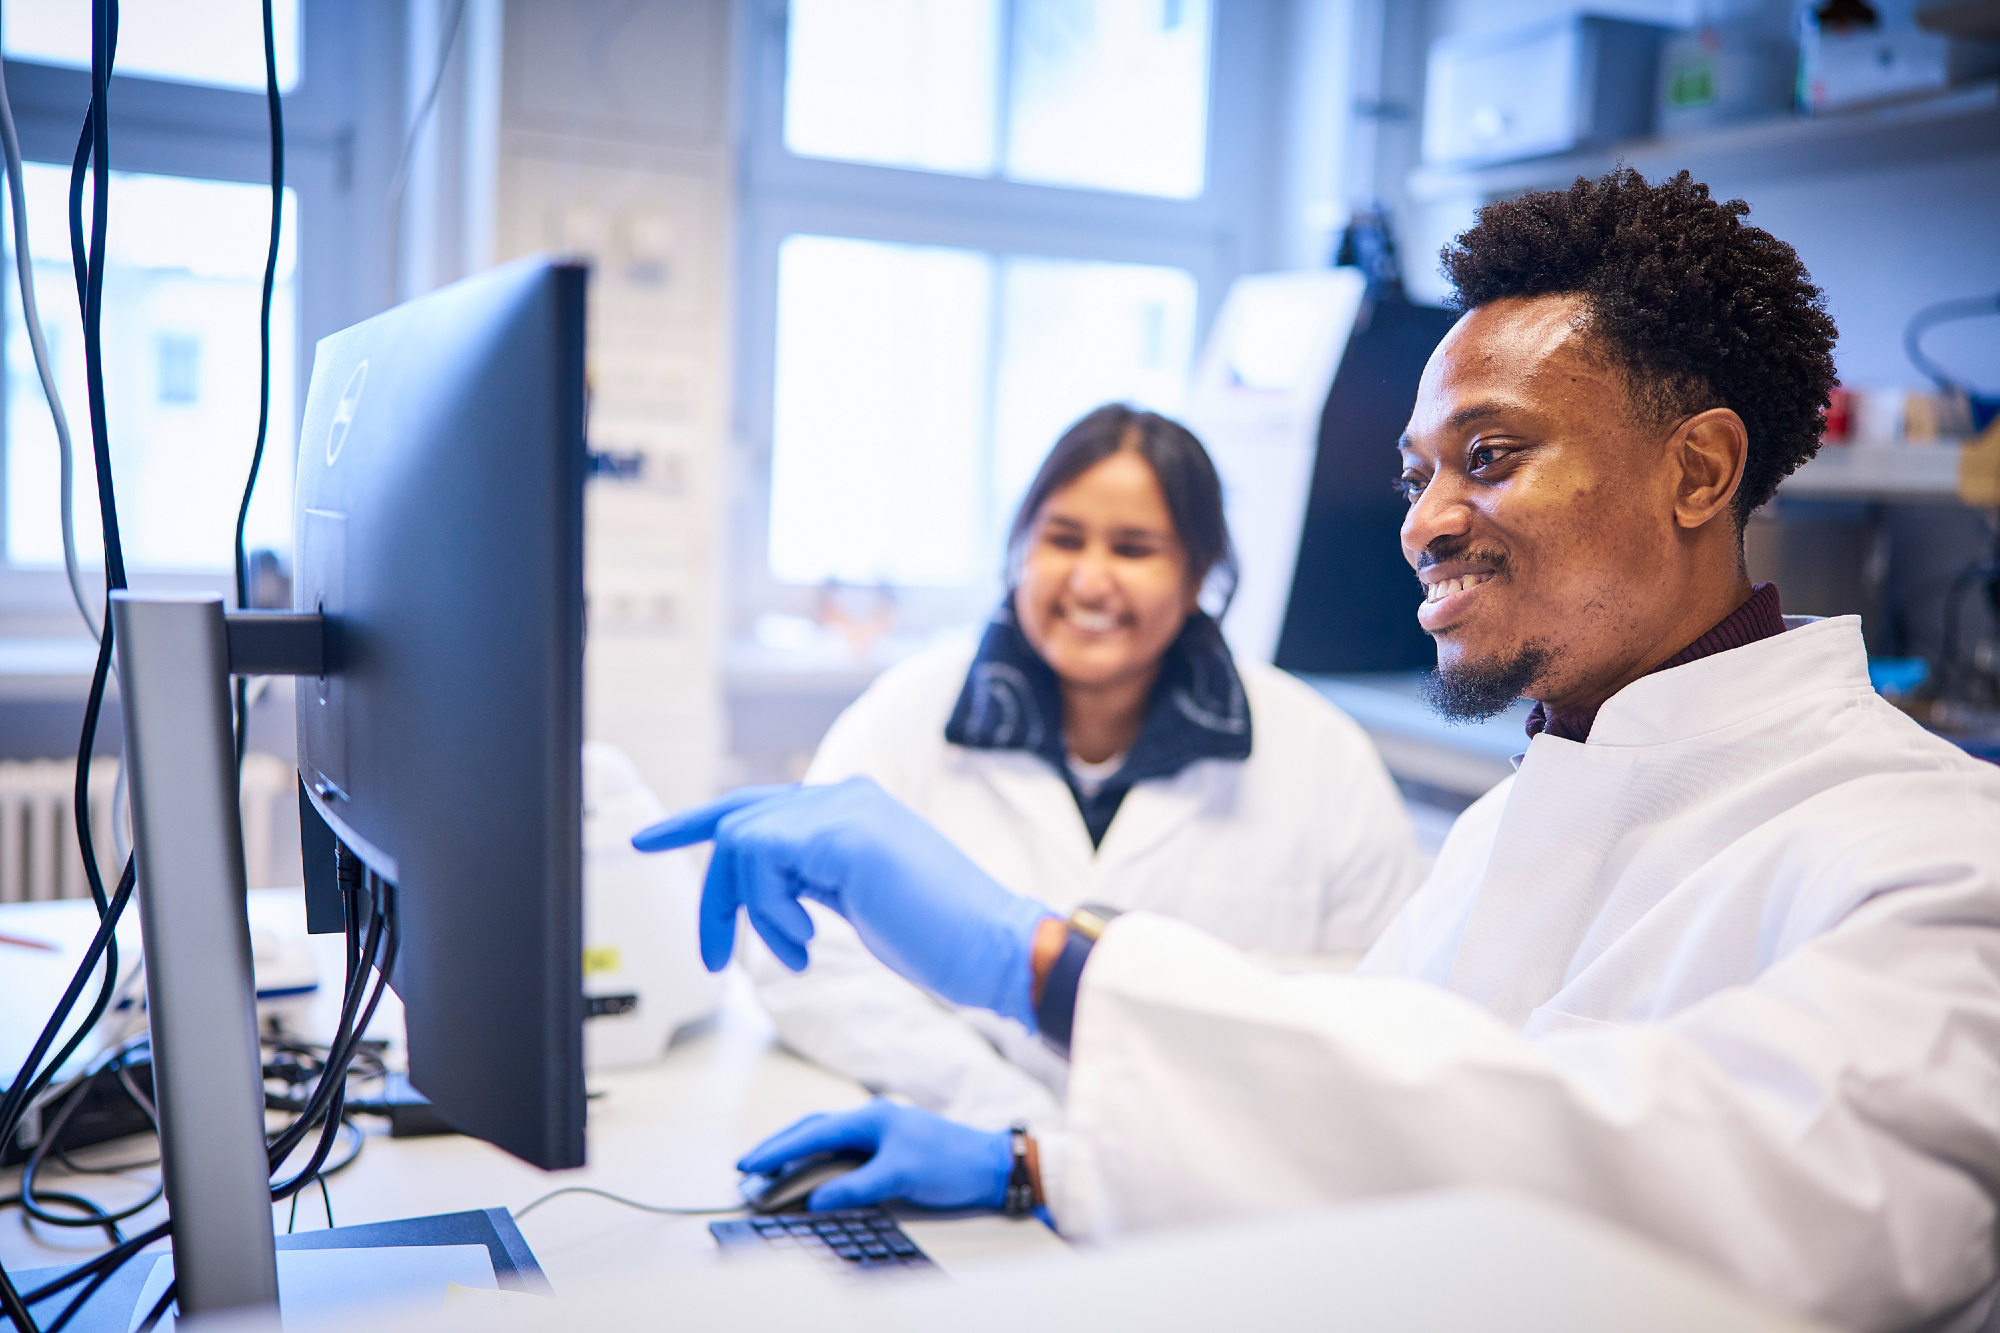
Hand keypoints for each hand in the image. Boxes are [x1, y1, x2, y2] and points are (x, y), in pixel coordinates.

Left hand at [633, 778, 1053, 1028]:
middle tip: (712, 956)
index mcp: (848, 810)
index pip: (755, 806)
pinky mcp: (845, 834)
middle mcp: (842, 797)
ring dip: (753, 912)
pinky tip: (806, 943)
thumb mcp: (858, 900)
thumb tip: (767, 889)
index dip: (696, 822)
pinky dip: (772, 912)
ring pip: (742, 844)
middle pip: (735, 823)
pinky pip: (762, 862)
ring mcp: (845, 810)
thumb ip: (813, 879)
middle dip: (713, 893)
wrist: (994, 948)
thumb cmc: (937, 936)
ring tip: (795, 950)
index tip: (647, 839)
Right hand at [740, 1100, 1010, 1211]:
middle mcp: (870, 1118)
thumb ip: (855, 1187)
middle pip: (812, 1129)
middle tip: (745, 1168)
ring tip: (767, 1171)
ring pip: (824, 1137)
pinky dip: (817, 1159)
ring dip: (795, 1152)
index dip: (778, 1150)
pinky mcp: (886, 1146)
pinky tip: (808, 1173)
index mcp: (870, 1117)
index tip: (748, 1165)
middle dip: (777, 1147)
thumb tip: (815, 1199)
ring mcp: (878, 1130)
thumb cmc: (949, 1163)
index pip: (812, 1133)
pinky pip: (840, 1149)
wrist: (990, 1164)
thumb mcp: (899, 1176)